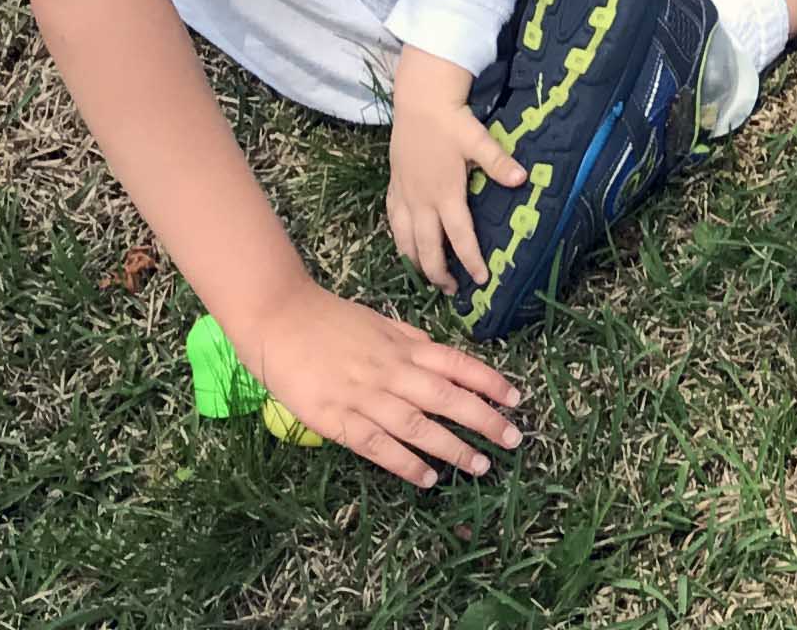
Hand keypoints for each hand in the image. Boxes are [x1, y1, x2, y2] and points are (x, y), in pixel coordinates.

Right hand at [231, 280, 523, 487]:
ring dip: (452, 447)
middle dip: (484, 419)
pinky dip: (405, 464)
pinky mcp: (336, 419)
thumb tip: (442, 355)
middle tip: (513, 439)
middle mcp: (391, 371)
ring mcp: (364, 396)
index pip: (457, 363)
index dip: (489, 381)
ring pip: (417, 426)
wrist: (280, 318)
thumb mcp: (379, 323)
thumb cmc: (330, 321)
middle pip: (447, 397)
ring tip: (480, 465)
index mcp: (403, 346)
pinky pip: (377, 446)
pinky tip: (428, 479)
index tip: (516, 398)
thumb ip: (410, 341)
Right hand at [386, 48, 523, 296]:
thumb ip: (499, 162)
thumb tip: (523, 179)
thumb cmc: (451, 122)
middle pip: (427, 249)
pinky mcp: (394, 188)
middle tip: (451, 290)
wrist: (419, 102)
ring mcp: (404, 196)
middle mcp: (422, 201)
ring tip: (428, 277)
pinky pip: (393, 223)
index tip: (481, 280)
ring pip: (405, 241)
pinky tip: (406, 247)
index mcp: (446, 194)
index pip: (460, 237)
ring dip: (416, 262)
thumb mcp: (479, 140)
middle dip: (439, 273)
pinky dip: (400, 241)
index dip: (471, 261)